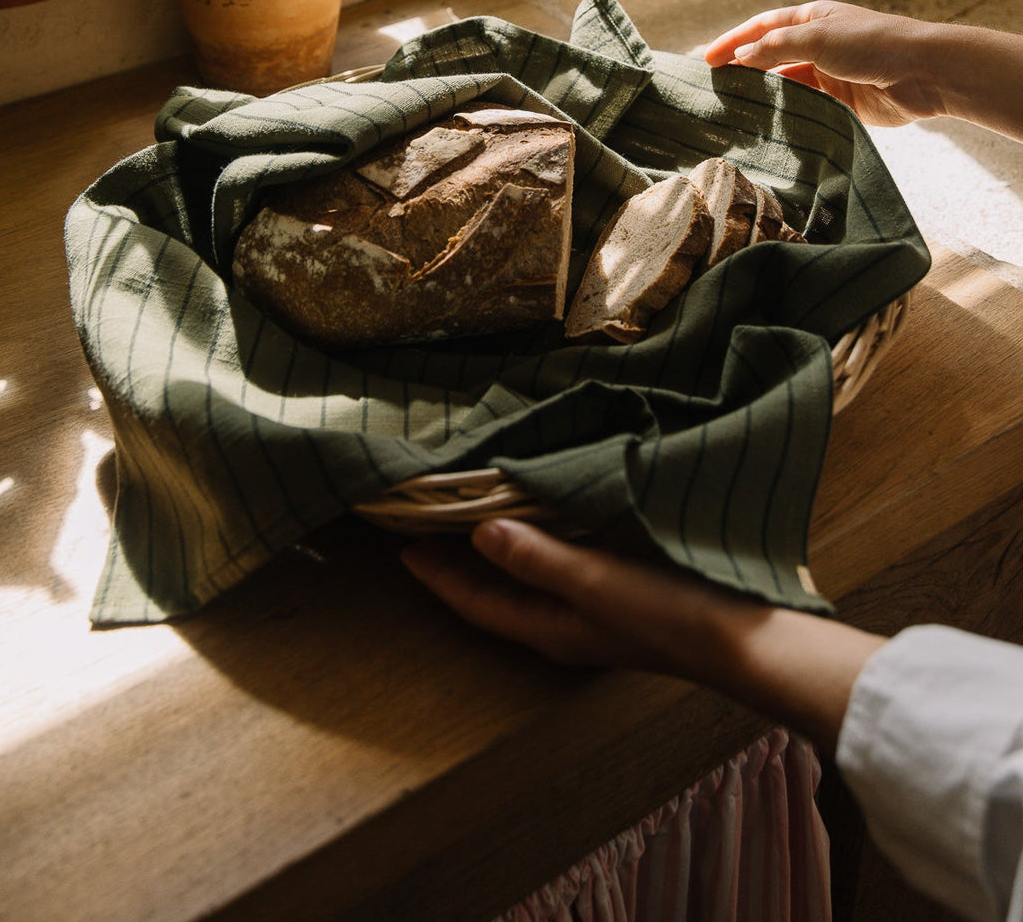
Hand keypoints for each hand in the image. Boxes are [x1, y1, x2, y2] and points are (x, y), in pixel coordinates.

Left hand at [402, 520, 883, 752]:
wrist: (748, 639)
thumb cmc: (669, 614)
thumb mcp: (595, 581)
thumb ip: (537, 557)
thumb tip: (477, 533)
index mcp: (550, 627)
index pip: (475, 602)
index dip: (436, 575)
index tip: (400, 544)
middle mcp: (565, 623)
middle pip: (495, 592)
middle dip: (459, 561)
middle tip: (426, 519)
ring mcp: (595, 611)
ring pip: (528, 578)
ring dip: (499, 548)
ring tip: (475, 509)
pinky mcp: (624, 593)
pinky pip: (562, 565)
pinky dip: (541, 541)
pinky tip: (549, 514)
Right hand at [703, 0, 942, 126]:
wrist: (924, 73)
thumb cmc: (873, 43)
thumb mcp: (818, 38)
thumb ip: (776, 47)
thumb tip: (741, 57)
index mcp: (813, 18)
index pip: (762, 27)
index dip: (733, 41)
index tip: (706, 59)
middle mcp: (819, 43)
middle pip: (771, 55)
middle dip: (743, 68)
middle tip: (713, 86)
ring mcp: (830, 73)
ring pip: (786, 83)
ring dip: (763, 92)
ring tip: (734, 107)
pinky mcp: (842, 101)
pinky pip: (805, 105)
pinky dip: (786, 111)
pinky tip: (768, 122)